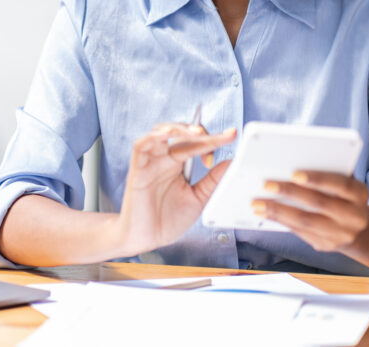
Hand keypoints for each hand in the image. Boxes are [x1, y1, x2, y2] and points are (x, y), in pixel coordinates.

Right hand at [117, 123, 235, 256]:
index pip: (196, 144)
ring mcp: (151, 162)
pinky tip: (168, 134)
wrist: (147, 239)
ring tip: (197, 133)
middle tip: (218, 138)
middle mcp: (164, 159)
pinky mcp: (137, 169)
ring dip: (179, 128)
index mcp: (178, 164)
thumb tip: (231, 163)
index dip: (214, 139)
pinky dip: (153, 136)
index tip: (231, 137)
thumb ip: (212, 181)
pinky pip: (141, 146)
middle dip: (200, 132)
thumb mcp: (198, 199)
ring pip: (160, 132)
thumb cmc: (167, 219)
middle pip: (180, 133)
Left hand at [252, 170, 368, 252]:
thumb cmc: (341, 195)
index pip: (340, 184)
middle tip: (266, 184)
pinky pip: (299, 232)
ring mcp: (341, 234)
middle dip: (290, 192)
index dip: (318, 179)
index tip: (295, 174)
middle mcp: (355, 216)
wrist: (357, 227)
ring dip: (278, 210)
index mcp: (360, 193)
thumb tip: (289, 164)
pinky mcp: (326, 245)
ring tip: (257, 203)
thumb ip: (325, 173)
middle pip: (319, 203)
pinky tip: (265, 213)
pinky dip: (280, 221)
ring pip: (306, 221)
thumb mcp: (342, 182)